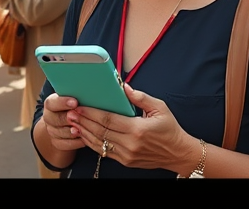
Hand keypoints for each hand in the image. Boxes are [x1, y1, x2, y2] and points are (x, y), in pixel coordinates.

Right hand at [41, 93, 85, 151]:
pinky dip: (74, 143)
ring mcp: (51, 130)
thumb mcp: (76, 99)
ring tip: (80, 130)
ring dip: (70, 132)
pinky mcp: (56, 142)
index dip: (62, 102)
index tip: (75, 102)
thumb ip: (78, 97)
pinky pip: (63, 144)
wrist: (68, 122)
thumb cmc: (76, 107)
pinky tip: (83, 140)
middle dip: (66, 119)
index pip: (52, 102)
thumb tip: (89, 94)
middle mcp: (49, 117)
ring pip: (58, 133)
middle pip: (54, 119)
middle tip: (77, 117)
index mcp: (51, 103)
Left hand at [66, 83, 197, 172]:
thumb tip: (123, 87)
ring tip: (73, 123)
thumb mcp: (159, 108)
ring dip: (84, 133)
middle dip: (83, 121)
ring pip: (99, 143)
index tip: (80, 106)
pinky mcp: (125, 161)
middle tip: (70, 113)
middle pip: (100, 131)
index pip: (108, 120)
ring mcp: (126, 155)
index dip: (91, 113)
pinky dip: (92, 143)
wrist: (178, 153)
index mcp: (137, 129)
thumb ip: (140, 97)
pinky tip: (85, 135)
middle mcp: (130, 144)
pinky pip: (104, 152)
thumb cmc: (170, 129)